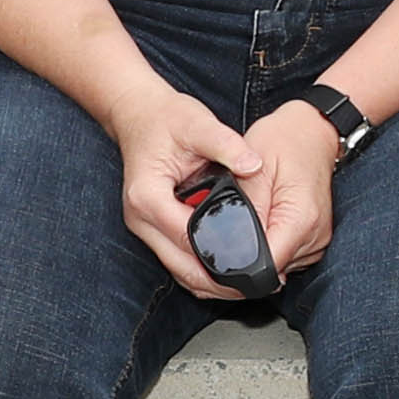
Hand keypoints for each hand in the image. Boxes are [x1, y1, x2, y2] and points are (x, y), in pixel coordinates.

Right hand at [109, 81, 270, 303]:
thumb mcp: (198, 124)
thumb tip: (254, 165)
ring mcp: (144, 227)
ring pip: (179, 269)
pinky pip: (178, 260)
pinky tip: (230, 271)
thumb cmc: (167, 119)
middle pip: (182, 266)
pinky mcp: (152, 229)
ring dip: (211, 281)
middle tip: (258, 283)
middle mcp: (141, 218)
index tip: (253, 262)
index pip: (188, 237)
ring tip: (249, 283)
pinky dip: (202, 269)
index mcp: (148, 196)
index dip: (222, 254)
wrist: (139, 116)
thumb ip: (227, 145)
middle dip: (220, 280)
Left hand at [224, 99, 346, 277]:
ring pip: (272, 268)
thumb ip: (240, 211)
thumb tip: (227, 246)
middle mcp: (313, 237)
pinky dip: (261, 248)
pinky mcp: (310, 241)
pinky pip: (280, 257)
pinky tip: (250, 228)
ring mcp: (315, 241)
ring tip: (232, 227)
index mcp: (300, 219)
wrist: (312, 131)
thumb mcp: (253, 170)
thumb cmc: (284, 141)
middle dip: (236, 264)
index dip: (232, 270)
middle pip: (267, 272)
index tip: (208, 258)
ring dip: (248, 257)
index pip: (263, 266)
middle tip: (211, 240)